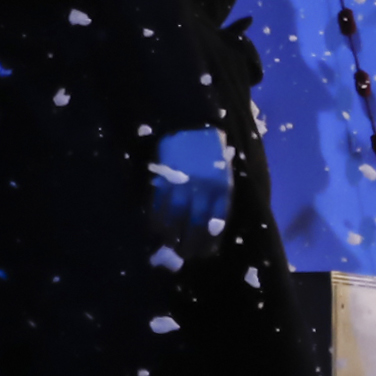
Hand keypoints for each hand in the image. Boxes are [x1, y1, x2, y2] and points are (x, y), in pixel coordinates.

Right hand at [148, 125, 233, 251]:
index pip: (215, 220)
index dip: (208, 239)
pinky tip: (154, 231)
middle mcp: (203, 187)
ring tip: (168, 249)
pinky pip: (158, 204)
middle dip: (189, 242)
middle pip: (196, 223)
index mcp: (221, 185)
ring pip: (176, 217)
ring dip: (171, 236)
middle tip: (183, 256)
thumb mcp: (222, 168)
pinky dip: (156, 219)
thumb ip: (219, 191)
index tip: (203, 254)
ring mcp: (181, 183)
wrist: (189, 118)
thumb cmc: (208, 145)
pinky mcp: (163, 177)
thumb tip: (214, 220)